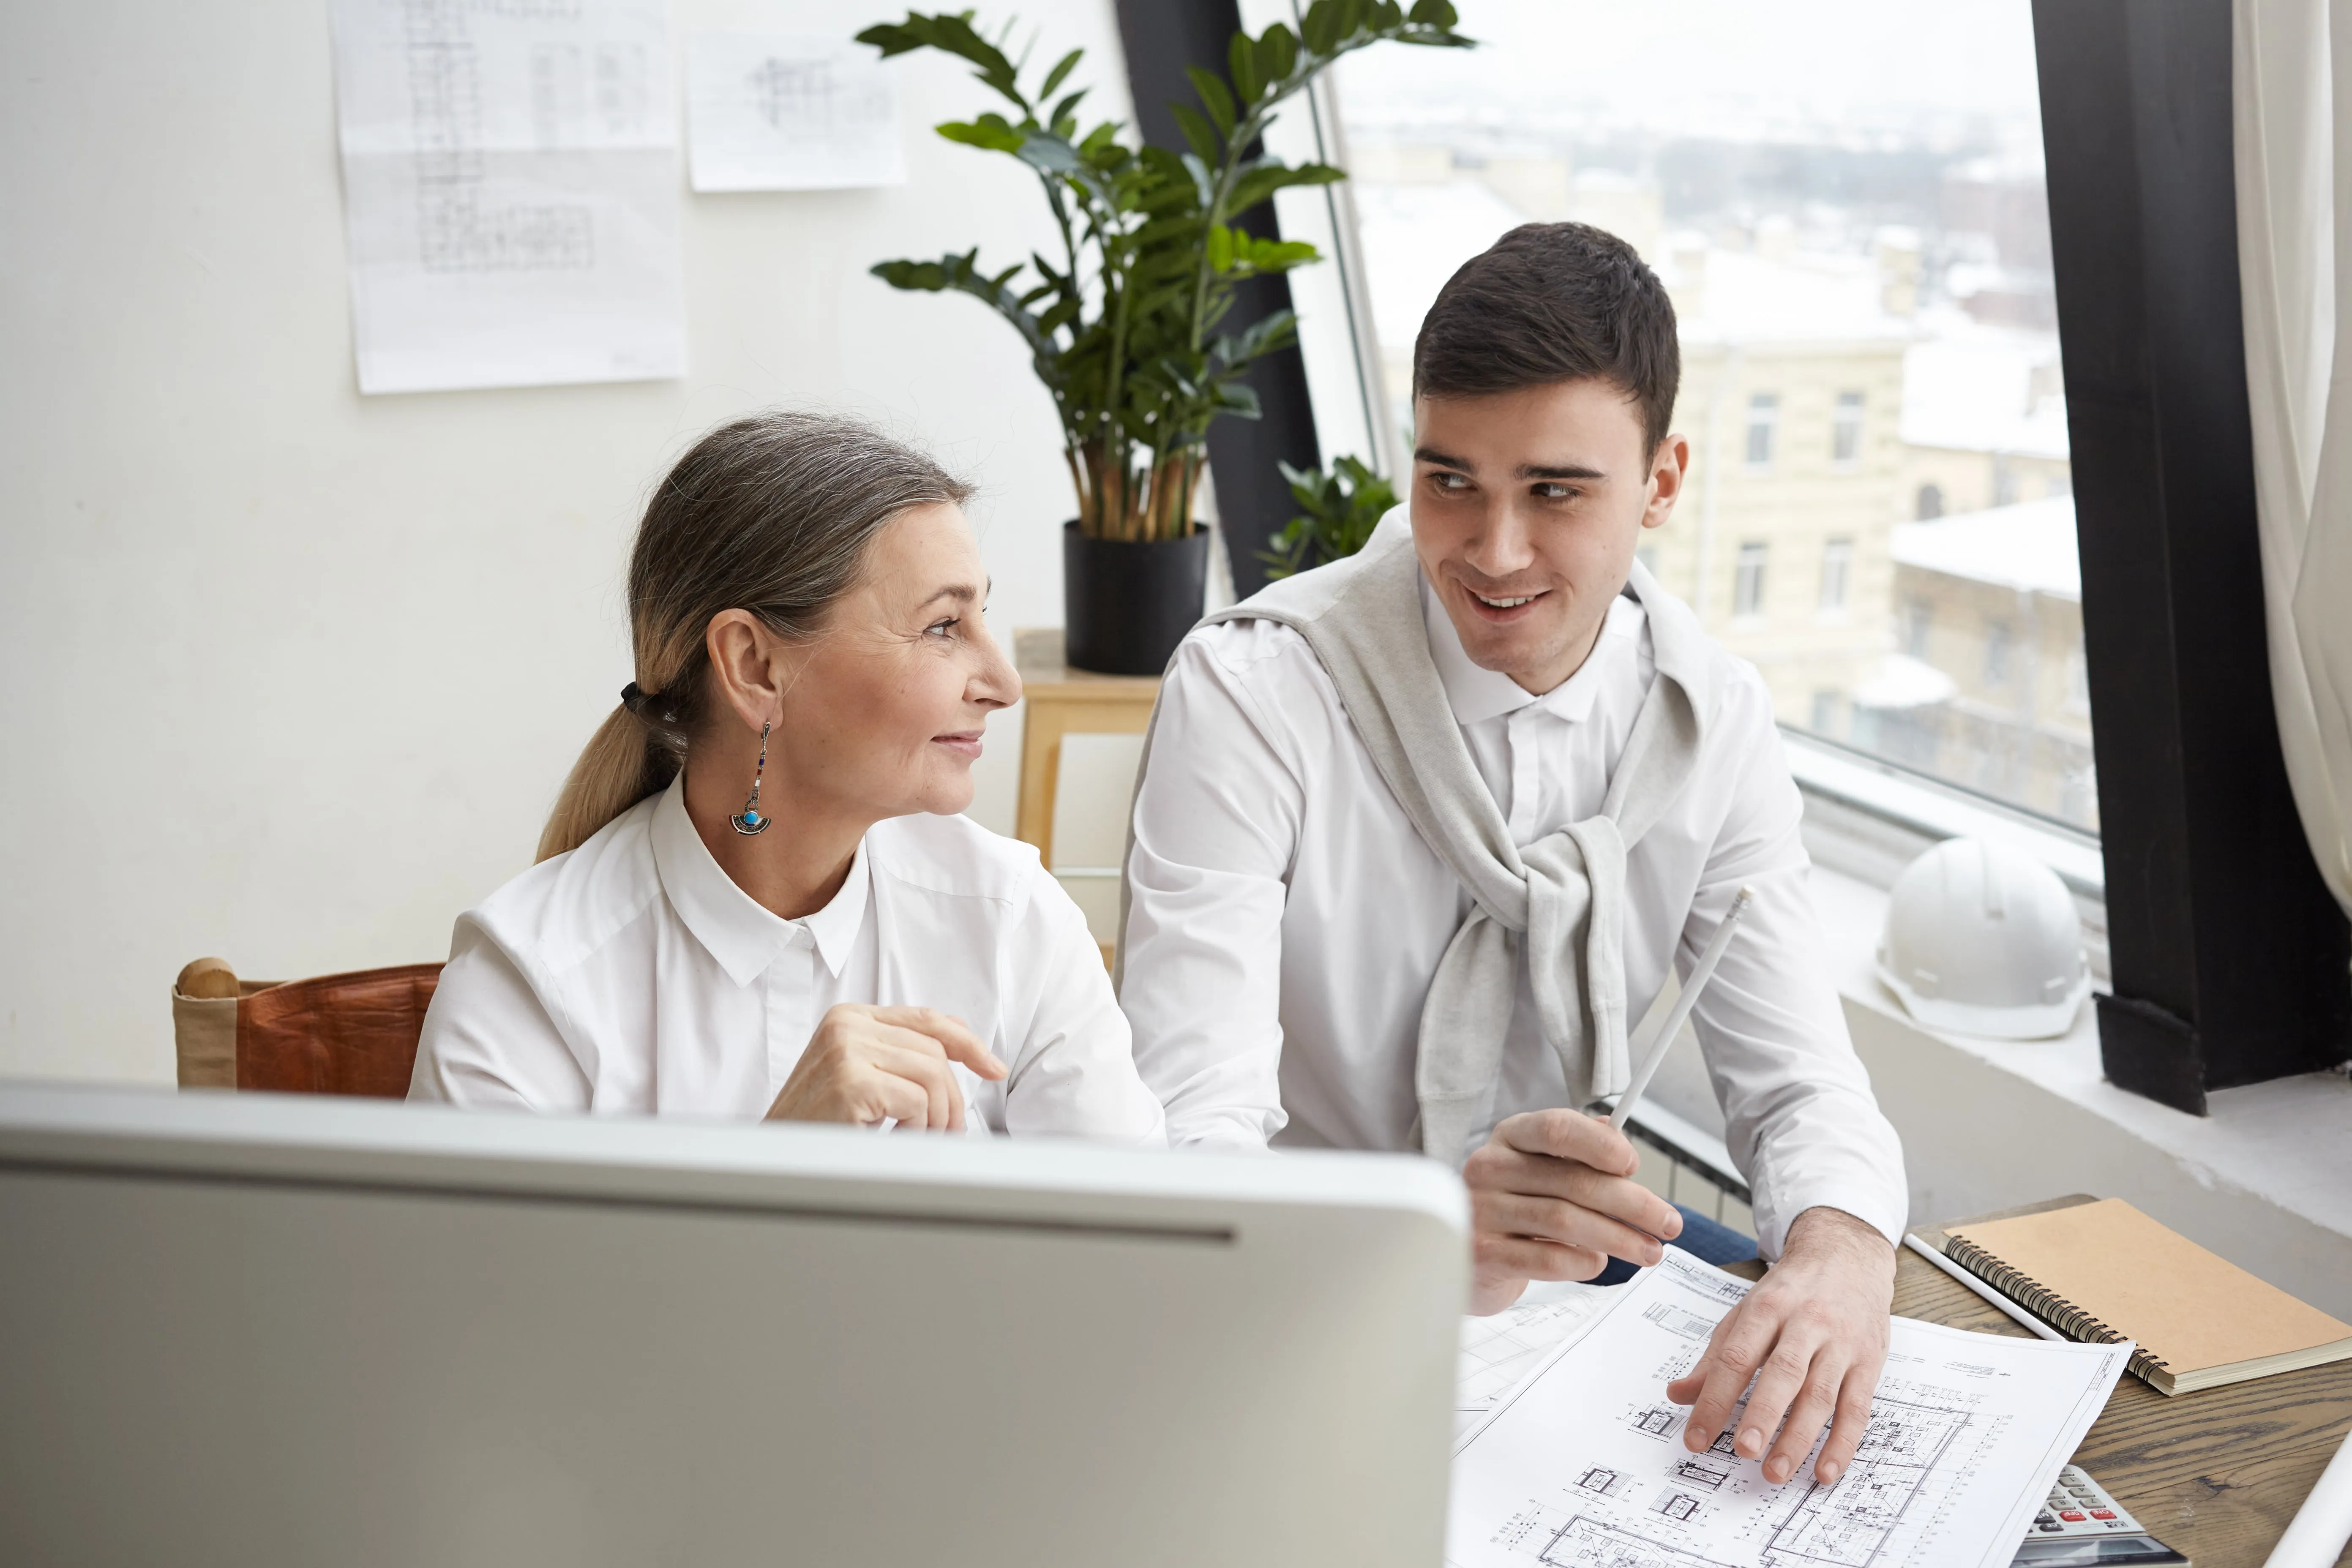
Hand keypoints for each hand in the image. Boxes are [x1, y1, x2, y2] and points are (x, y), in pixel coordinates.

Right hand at [765, 1005, 1006, 1130]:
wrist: (771, 1160)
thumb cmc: (816, 1125)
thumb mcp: (859, 1076)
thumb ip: (899, 1055)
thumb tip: (961, 1046)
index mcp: (848, 1017)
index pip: (925, 1019)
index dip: (967, 1042)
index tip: (993, 1067)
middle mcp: (846, 1025)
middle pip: (934, 1051)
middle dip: (952, 1097)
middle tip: (947, 1131)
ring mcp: (846, 1050)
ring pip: (933, 1075)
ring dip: (936, 1117)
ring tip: (917, 1138)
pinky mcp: (851, 1081)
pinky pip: (917, 1102)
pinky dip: (917, 1129)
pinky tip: (894, 1140)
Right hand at [1461, 1108, 1683, 1314]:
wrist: (1469, 1256)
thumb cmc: (1514, 1207)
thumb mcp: (1540, 1168)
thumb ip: (1578, 1151)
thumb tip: (1619, 1137)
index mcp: (1510, 1137)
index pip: (1556, 1127)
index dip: (1602, 1145)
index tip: (1635, 1165)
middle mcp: (1490, 1167)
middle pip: (1573, 1180)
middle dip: (1632, 1203)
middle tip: (1669, 1223)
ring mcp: (1482, 1211)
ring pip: (1566, 1220)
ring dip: (1619, 1238)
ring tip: (1649, 1251)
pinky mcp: (1484, 1254)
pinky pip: (1549, 1258)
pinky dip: (1585, 1262)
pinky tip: (1598, 1262)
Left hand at [1667, 1205, 1894, 1486]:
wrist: (1848, 1256)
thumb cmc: (1791, 1291)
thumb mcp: (1748, 1311)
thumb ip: (1716, 1356)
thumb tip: (1679, 1394)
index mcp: (1767, 1308)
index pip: (1736, 1357)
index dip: (1715, 1399)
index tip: (1697, 1437)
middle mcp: (1806, 1323)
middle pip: (1784, 1373)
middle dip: (1763, 1414)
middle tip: (1744, 1450)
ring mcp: (1841, 1344)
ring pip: (1821, 1395)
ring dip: (1799, 1438)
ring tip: (1775, 1471)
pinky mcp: (1869, 1362)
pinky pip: (1857, 1408)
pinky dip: (1842, 1443)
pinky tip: (1824, 1470)